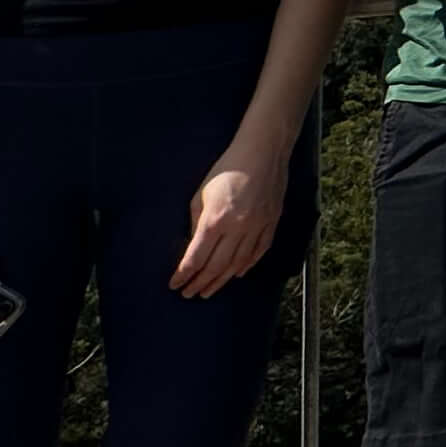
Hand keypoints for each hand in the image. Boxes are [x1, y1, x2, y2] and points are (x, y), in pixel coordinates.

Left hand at [170, 141, 286, 296]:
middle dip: (200, 282)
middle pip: (216, 266)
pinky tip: (237, 274)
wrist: (262, 152)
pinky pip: (258, 252)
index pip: (196, 257)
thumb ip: (196, 222)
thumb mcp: (202, 193)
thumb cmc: (227, 168)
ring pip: (238, 264)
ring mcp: (257, 227)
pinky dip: (247, 266)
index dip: (184, 274)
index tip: (174, 284)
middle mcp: (237, 228)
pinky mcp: (271, 223)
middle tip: (188, 294)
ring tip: (208, 291)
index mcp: (215, 219)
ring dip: (221, 280)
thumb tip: (193, 245)